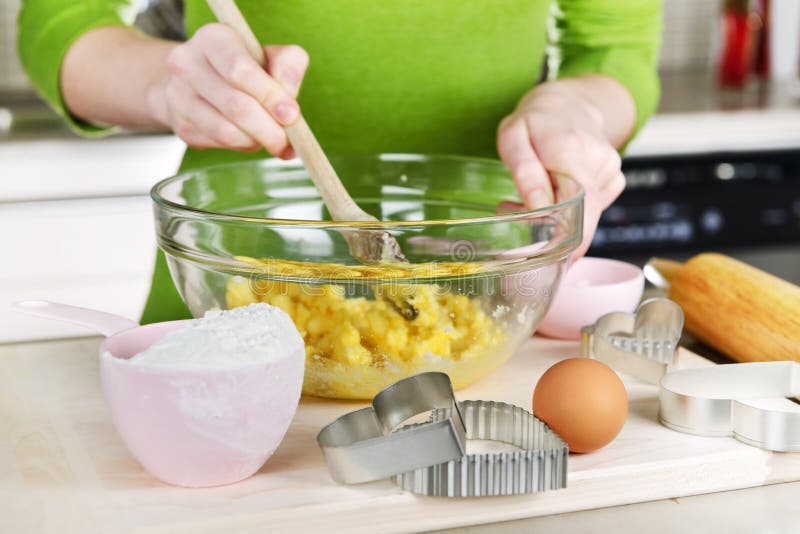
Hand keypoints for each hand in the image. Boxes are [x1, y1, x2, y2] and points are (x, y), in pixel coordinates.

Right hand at [148, 23, 308, 157]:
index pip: (241, 71)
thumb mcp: (270, 55)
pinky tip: (250, 138)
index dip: (270, 96)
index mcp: (212, 39)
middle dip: (269, 130)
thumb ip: (289, 67)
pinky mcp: (181, 124)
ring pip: (226, 131)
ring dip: (256, 141)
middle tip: (287, 142)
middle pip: (236, 106)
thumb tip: (289, 108)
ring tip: (271, 139)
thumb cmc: (245, 67)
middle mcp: (187, 63)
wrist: (200, 81)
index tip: (292, 115)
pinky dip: (242, 146)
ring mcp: (179, 96)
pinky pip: (218, 143)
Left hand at [497, 77, 629, 257]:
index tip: (544, 255)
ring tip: (532, 195)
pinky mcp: (614, 182)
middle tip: (518, 217)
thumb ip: (525, 172)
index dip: (564, 241)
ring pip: (585, 217)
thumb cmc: (535, 122)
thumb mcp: (513, 137)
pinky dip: (570, 210)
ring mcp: (611, 173)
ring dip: (557, 218)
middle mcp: (598, 163)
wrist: (568, 105)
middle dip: (552, 232)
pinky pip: (590, 210)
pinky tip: (556, 191)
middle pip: (582, 220)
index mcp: (570, 151)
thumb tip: (538, 208)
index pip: (577, 209)